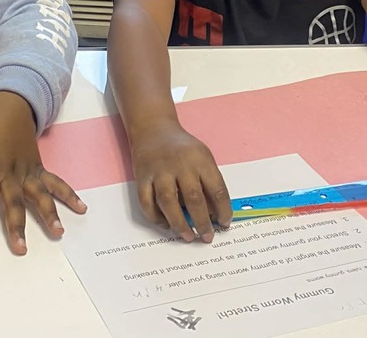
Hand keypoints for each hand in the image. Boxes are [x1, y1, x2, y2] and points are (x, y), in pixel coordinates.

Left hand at [0, 91, 86, 254]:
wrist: (11, 107)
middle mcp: (11, 172)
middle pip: (14, 202)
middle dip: (17, 225)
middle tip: (20, 248)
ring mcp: (29, 171)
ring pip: (40, 195)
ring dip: (50, 213)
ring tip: (58, 232)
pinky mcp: (39, 169)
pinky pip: (56, 182)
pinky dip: (69, 194)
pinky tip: (81, 208)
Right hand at [129, 120, 231, 242]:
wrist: (153, 129)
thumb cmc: (182, 148)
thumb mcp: (202, 157)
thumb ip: (209, 182)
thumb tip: (214, 214)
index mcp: (200, 159)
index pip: (217, 189)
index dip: (223, 210)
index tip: (225, 223)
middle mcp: (180, 165)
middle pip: (193, 199)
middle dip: (202, 222)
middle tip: (207, 237)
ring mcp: (159, 171)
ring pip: (168, 202)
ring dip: (179, 224)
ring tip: (188, 236)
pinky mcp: (142, 177)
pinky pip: (146, 202)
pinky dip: (155, 217)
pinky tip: (165, 224)